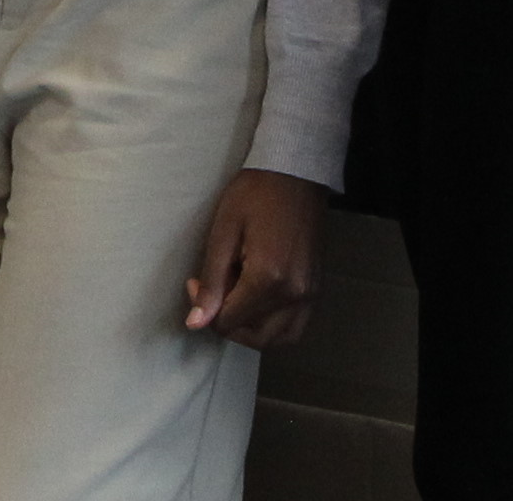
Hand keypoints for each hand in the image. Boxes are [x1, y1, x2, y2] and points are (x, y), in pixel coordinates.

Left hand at [183, 167, 328, 348]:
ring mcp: (310, 294)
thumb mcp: (223, 233)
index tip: (196, 281)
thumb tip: (195, 323)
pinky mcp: (316, 289)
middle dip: (227, 323)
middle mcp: (295, 294)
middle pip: (255, 337)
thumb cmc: (254, 195)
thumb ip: (211, 282)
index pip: (230, 321)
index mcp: (268, 279)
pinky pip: (295, 326)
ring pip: (278, 338)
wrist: (294, 174)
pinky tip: (255, 303)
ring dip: (251, 330)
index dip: (206, 309)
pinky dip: (273, 326)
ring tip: (233, 299)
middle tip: (213, 291)